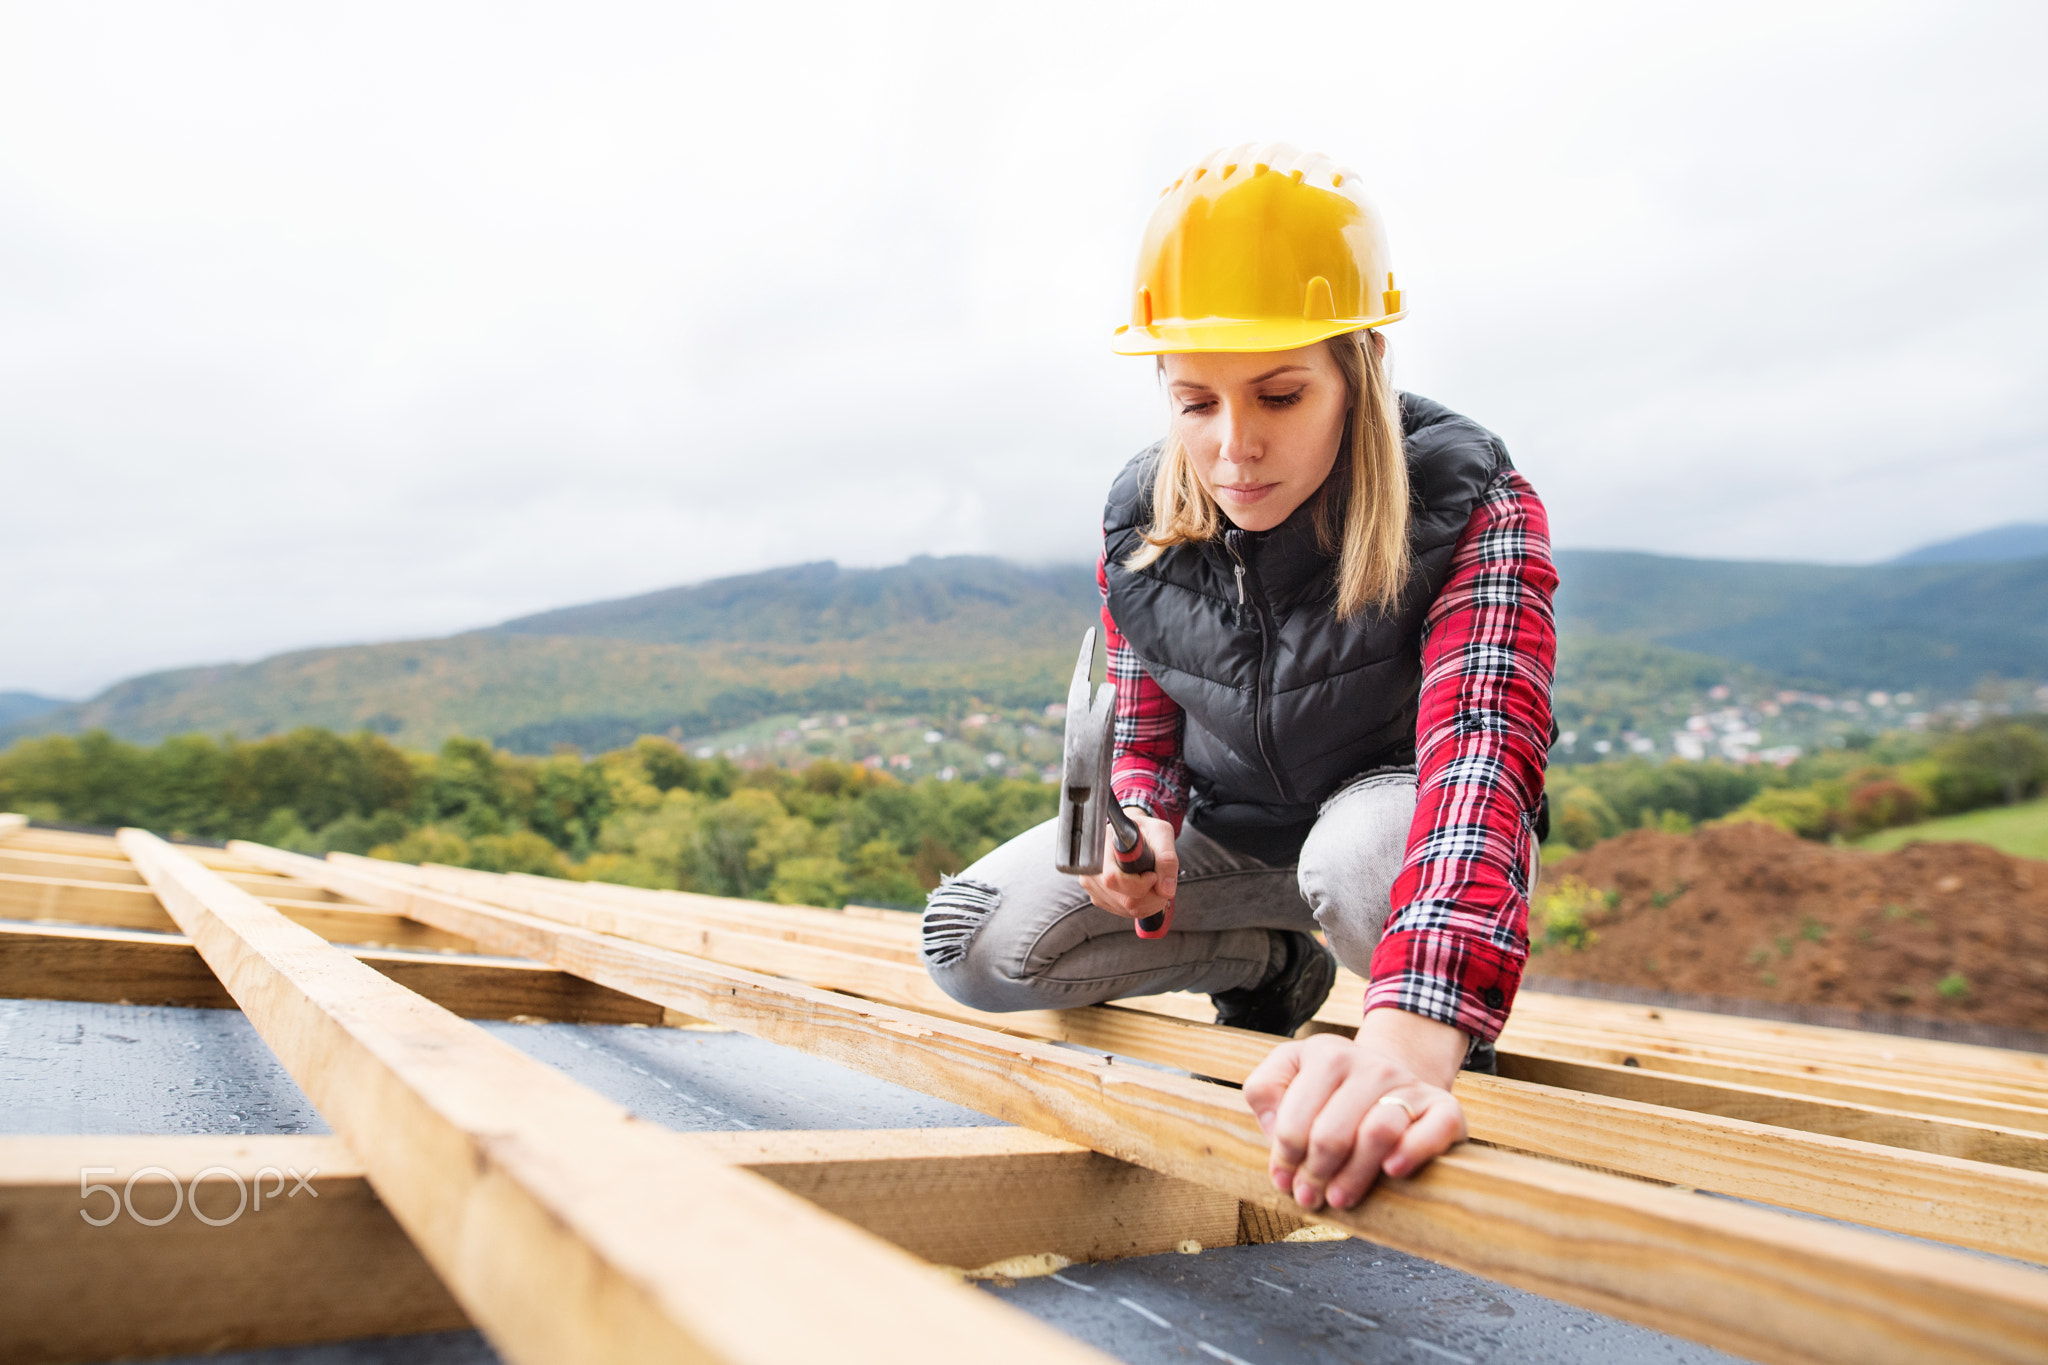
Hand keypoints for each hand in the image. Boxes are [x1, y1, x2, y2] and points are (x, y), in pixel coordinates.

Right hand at [1078, 808, 1176, 919]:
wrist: (1130, 836)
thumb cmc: (1144, 832)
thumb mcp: (1160, 833)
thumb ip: (1166, 858)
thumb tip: (1165, 890)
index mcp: (1100, 846)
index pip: (1113, 878)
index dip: (1140, 883)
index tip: (1153, 874)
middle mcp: (1090, 868)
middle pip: (1125, 899)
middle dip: (1152, 896)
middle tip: (1159, 879)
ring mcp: (1092, 885)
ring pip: (1127, 909)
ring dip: (1149, 902)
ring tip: (1153, 883)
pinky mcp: (1098, 897)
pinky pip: (1124, 911)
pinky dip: (1141, 906)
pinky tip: (1143, 890)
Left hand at [1242, 1009, 1469, 1210]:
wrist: (1391, 1079)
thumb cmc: (1329, 1090)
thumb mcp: (1289, 1073)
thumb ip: (1265, 1091)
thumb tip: (1274, 1127)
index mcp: (1326, 1055)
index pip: (1296, 1118)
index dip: (1285, 1157)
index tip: (1282, 1181)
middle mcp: (1370, 1063)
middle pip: (1332, 1133)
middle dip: (1315, 1174)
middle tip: (1309, 1197)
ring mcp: (1408, 1083)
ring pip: (1378, 1133)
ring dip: (1354, 1176)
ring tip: (1339, 1199)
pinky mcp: (1444, 1106)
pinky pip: (1433, 1130)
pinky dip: (1413, 1152)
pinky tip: (1392, 1172)